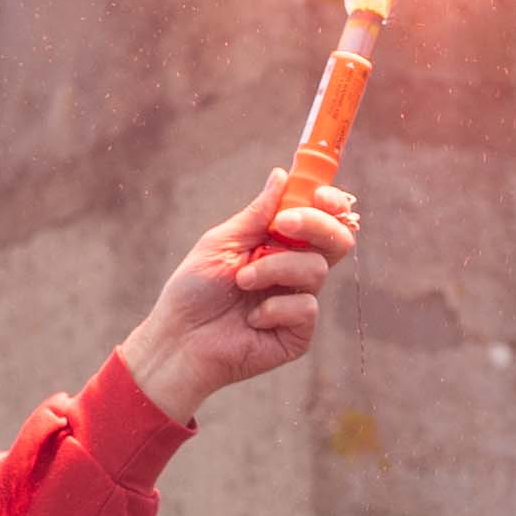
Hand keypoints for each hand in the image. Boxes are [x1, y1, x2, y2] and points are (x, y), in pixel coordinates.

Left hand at [116, 174, 356, 421]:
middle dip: (316, 224)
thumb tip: (282, 176)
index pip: (322, 219)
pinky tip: (251, 320)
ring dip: (274, 268)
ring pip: (315, 269)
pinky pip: (306, 307)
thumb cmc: (193, 291)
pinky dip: (274, 308)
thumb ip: (257, 214)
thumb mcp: (222, 243)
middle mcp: (295, 272)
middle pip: (336, 239)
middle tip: (283, 225)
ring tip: (242, 282)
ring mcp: (299, 302)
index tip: (319, 194)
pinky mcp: (298, 334)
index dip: (331, 204)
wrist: (179, 340)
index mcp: (280, 246)